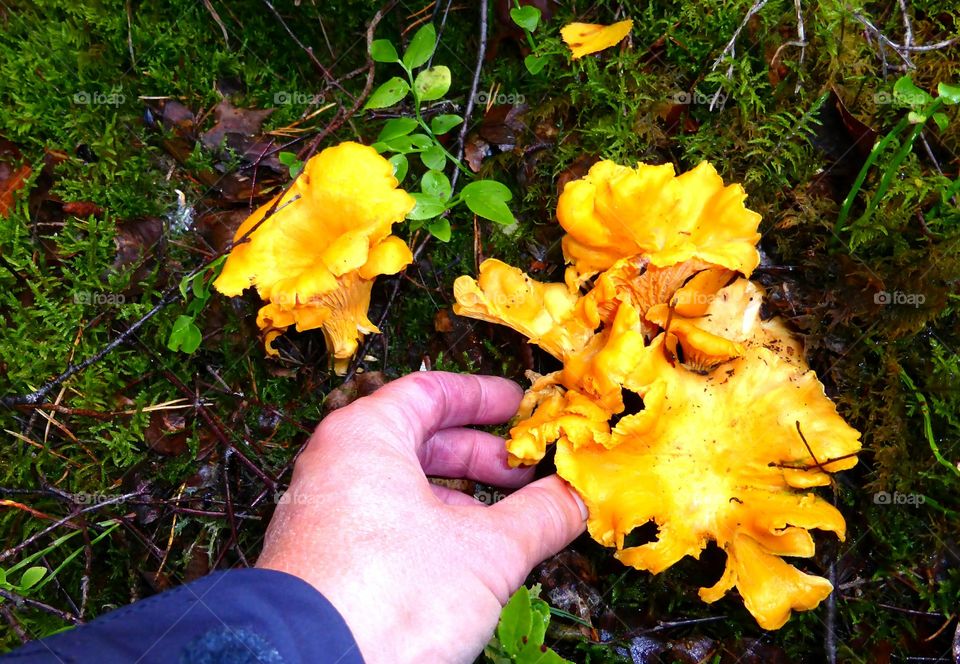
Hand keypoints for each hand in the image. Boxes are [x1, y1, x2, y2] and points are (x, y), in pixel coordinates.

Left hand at [256, 371, 586, 662]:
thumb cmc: (387, 595)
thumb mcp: (486, 552)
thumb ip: (540, 517)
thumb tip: (578, 497)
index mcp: (367, 436)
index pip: (430, 391)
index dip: (482, 397)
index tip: (519, 405)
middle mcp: (336, 465)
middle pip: (419, 439)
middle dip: (480, 456)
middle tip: (526, 471)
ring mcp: (323, 513)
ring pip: (403, 487)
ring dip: (461, 500)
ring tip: (507, 524)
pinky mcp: (321, 559)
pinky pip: (384, 524)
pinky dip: (430, 530)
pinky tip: (464, 562)